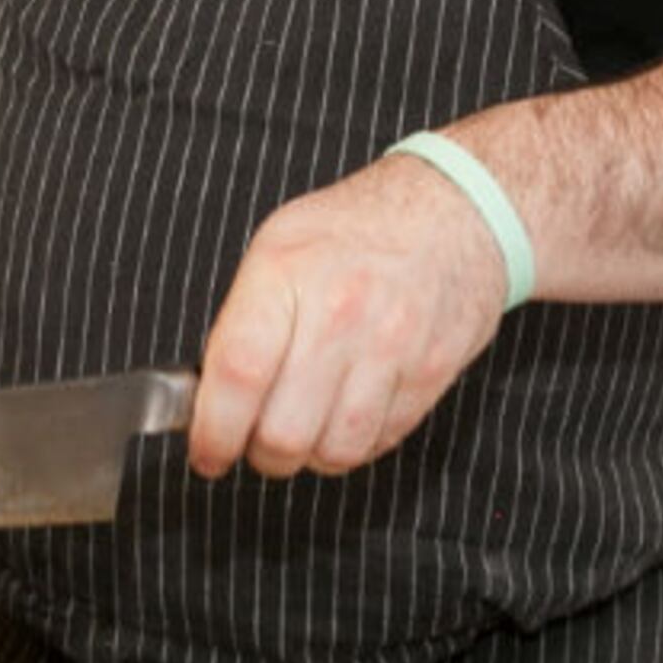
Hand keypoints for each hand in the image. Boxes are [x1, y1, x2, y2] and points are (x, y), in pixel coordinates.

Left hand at [187, 152, 509, 480]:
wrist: (456, 207)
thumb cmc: (356, 228)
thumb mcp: (278, 245)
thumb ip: (241, 321)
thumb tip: (208, 397)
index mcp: (286, 272)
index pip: (238, 374)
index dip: (213, 431)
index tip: (206, 452)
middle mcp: (340, 311)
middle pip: (283, 432)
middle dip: (260, 453)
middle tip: (254, 438)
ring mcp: (392, 345)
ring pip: (334, 452)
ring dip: (309, 456)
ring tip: (304, 425)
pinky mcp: (431, 373)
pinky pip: (378, 444)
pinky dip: (353, 444)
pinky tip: (345, 412)